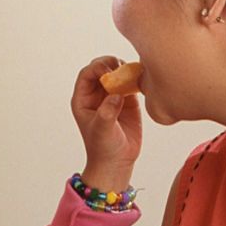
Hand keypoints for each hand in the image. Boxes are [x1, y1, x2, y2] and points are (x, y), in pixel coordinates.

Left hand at [71, 56, 141, 193]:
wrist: (117, 161)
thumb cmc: (103, 147)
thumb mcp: (102, 130)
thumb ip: (107, 112)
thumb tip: (116, 95)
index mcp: (83, 99)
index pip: (87, 74)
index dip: (97, 67)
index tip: (109, 70)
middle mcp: (96, 94)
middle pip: (102, 68)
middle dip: (111, 64)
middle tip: (122, 68)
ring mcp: (112, 95)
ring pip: (117, 73)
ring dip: (125, 70)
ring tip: (133, 74)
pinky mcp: (128, 100)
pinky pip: (131, 83)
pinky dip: (137, 78)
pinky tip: (142, 80)